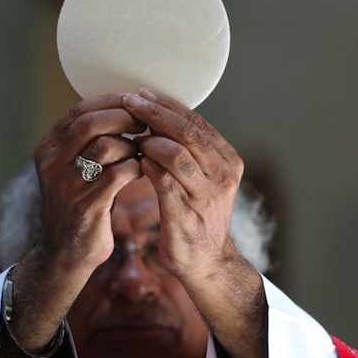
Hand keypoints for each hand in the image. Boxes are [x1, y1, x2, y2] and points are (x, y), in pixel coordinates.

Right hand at [34, 94, 143, 277]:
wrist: (65, 254)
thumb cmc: (78, 206)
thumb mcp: (71, 170)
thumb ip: (87, 143)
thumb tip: (123, 109)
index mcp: (47, 150)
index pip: (77, 111)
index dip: (108, 102)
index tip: (133, 102)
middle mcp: (52, 164)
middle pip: (90, 123)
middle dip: (123, 117)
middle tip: (145, 123)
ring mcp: (67, 185)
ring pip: (106, 146)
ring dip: (132, 145)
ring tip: (143, 151)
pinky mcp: (86, 206)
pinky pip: (119, 174)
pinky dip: (137, 166)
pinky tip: (143, 170)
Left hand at [122, 89, 243, 282]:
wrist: (207, 264)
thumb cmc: (198, 218)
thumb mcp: (204, 181)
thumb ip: (192, 153)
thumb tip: (161, 118)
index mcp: (229, 161)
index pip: (198, 123)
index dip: (169, 105)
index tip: (144, 93)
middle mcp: (223, 175)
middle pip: (189, 132)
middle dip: (156, 113)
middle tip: (131, 100)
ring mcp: (207, 195)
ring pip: (177, 153)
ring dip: (149, 137)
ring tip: (128, 129)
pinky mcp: (187, 214)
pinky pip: (163, 180)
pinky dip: (145, 164)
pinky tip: (131, 157)